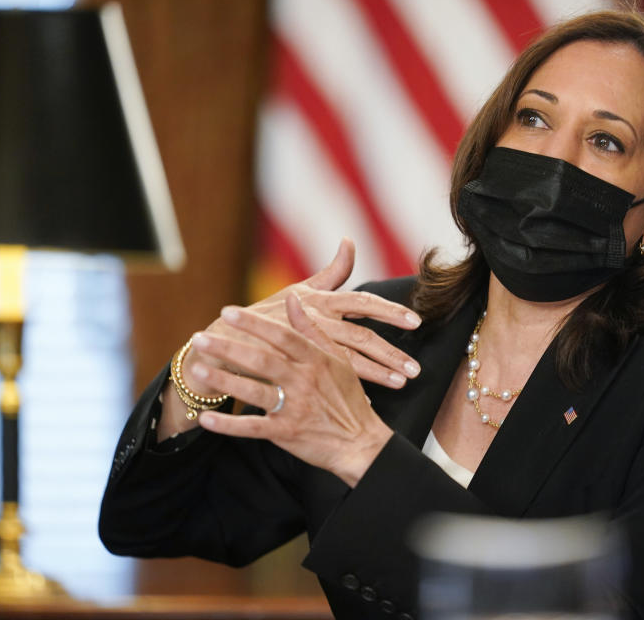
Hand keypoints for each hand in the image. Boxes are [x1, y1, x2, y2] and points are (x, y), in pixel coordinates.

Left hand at [188, 293, 393, 487]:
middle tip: (200, 338)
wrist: (360, 443)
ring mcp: (295, 408)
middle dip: (229, 348)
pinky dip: (229, 425)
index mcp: (316, 360)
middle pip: (262, 361)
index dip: (255, 324)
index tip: (229, 312)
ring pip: (255, 392)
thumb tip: (292, 300)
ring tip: (198, 370)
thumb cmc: (348, 398)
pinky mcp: (286, 433)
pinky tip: (206, 419)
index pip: (282, 336)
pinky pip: (252, 428)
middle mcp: (305, 382)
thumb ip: (312, 329)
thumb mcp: (338, 359)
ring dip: (224, 381)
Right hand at [207, 238, 420, 388]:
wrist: (227, 339)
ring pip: (348, 360)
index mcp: (321, 300)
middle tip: (416, 369)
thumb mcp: (300, 289)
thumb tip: (349, 242)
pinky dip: (348, 390)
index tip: (417, 322)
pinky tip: (369, 401)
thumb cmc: (268, 313)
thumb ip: (331, 272)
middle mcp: (316, 319)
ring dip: (377, 373)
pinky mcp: (293, 366)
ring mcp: (304, 344)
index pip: (362, 302)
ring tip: (401, 383)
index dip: (390, 311)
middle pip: (361, 335)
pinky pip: (326, 379)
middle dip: (391, 352)